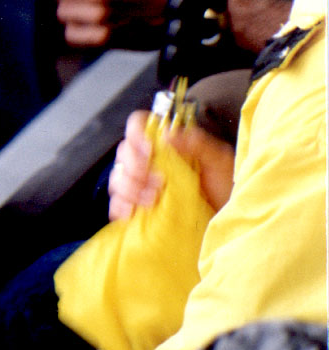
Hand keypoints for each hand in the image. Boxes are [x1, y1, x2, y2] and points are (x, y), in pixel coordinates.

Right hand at [106, 110, 236, 220]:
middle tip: (156, 181)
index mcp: (168, 144)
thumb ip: (198, 143)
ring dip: (130, 189)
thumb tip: (166, 133)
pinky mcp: (138, 207)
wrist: (232, 223)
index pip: (140, 126)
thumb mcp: (220, 162)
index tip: (149, 151)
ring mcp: (143, 184)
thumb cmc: (228, 191)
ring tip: (152, 200)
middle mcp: (151, 161)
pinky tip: (134, 212)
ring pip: (117, 178)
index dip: (137, 134)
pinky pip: (116, 204)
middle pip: (124, 152)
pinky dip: (121, 207)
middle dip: (135, 167)